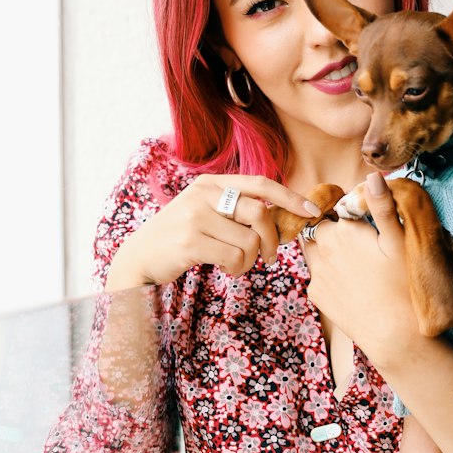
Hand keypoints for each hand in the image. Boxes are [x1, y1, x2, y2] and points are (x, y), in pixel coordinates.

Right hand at [106, 175, 321, 289]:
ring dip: (249, 260)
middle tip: (268, 257)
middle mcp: (203, 195)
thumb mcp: (206, 213)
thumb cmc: (181, 238)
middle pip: (260, 213)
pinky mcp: (191, 241)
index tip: (312, 211)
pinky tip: (224, 268)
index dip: (291, 197)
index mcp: (211, 184)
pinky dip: (237, 269)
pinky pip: (235, 257)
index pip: (261, 183)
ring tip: (235, 264)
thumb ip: (236, 210)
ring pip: (249, 240)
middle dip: (272, 240)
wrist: (140, 258)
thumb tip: (283, 217)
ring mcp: (195, 217)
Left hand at [303, 173, 423, 365]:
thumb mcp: (399, 242)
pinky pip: (316, 274)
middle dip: (333, 229)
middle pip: (319, 227)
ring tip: (355, 263)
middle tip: (359, 242)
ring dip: (328, 250)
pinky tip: (350, 283)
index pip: (332, 207)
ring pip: (314, 249)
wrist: (393, 335)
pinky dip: (328, 273)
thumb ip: (383, 206)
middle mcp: (321, 249)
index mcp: (342, 231)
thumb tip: (373, 176)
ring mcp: (316, 273)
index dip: (346, 211)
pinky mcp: (316, 294)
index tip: (361, 220)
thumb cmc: (402, 286)